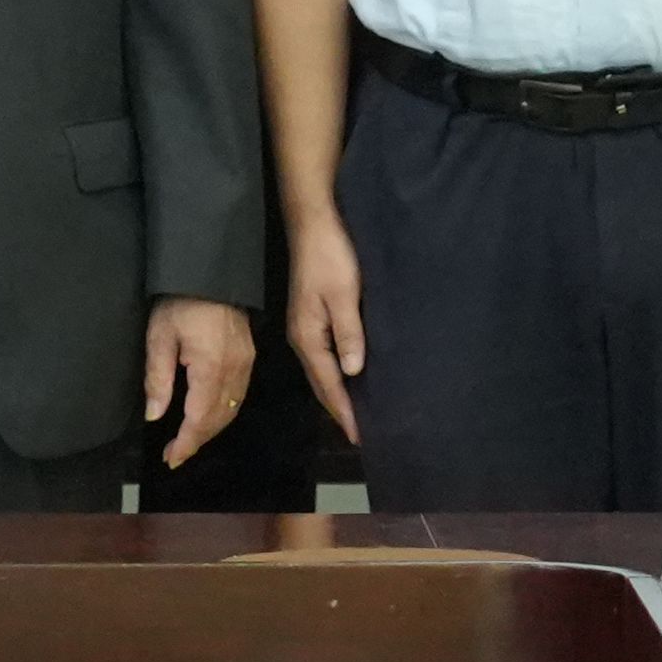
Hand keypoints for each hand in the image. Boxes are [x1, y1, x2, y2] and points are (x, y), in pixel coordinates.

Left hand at [145, 300, 256, 471]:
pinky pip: (239, 395)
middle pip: (218, 419)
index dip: (186, 442)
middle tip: (175, 454)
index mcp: (210, 367)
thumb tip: (155, 416)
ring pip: (232, 410)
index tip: (171, 458)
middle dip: (197, 440)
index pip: (199, 418)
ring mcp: (246, 363)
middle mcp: (235, 370)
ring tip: (188, 440)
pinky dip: (223, 413)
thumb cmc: (180, 302)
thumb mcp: (160, 336)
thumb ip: (158, 378)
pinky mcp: (249, 356)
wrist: (211, 271)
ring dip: (210, 429)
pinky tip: (207, 416)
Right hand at [283, 202, 370, 437]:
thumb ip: (349, 333)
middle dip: (338, 409)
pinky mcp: (311, 316)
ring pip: (321, 370)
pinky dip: (335, 373)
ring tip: (356, 414)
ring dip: (336, 392)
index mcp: (308, 337)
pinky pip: (323, 356)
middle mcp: (302, 337)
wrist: (314, 224)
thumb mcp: (344, 295)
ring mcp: (304, 327)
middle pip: (320, 382)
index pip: (328, 384)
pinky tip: (349, 376)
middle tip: (359, 435)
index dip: (344, 411)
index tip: (359, 437)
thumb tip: (353, 372)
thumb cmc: (331, 258)